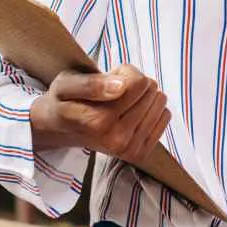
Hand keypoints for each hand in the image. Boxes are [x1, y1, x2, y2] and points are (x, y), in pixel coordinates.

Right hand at [29, 65, 171, 163]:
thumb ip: (91, 84)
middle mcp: (116, 139)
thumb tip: (121, 86)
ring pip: (160, 102)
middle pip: (151, 90)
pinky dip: (151, 110)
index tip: (109, 78)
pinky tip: (130, 114)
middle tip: (112, 92)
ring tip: (119, 103)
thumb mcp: (67, 84)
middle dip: (133, 84)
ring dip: (142, 97)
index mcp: (97, 121)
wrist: (61, 130)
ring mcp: (129, 149)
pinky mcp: (140, 153)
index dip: (125, 72)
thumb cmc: (65, 102)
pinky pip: (165, 117)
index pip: (138, 83)